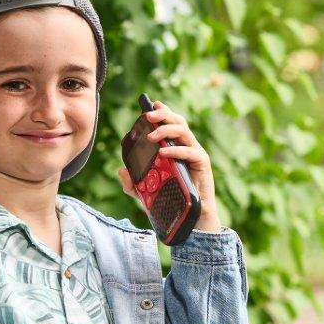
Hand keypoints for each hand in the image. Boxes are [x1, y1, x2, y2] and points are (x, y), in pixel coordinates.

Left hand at [117, 101, 221, 231]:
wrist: (191, 218)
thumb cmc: (173, 201)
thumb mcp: (147, 192)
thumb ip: (133, 183)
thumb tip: (121, 171)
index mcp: (177, 148)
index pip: (171, 124)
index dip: (162, 112)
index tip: (151, 104)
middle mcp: (187, 147)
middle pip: (178, 121)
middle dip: (162, 115)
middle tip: (147, 116)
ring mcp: (195, 154)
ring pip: (184, 131)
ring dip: (166, 129)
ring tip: (151, 136)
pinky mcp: (202, 164)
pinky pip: (189, 152)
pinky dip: (175, 150)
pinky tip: (163, 152)